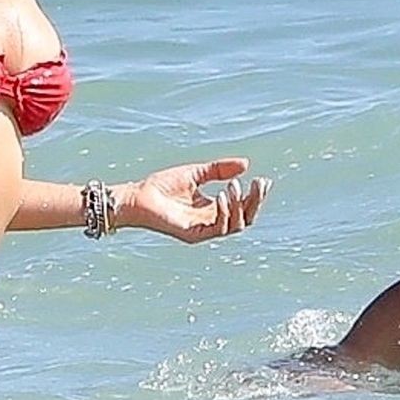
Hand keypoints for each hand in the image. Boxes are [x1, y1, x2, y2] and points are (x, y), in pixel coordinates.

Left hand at [115, 157, 271, 243]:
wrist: (136, 196)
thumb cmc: (162, 186)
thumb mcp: (196, 173)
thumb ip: (219, 169)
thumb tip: (246, 163)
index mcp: (213, 209)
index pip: (243, 207)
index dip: (256, 196)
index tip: (263, 180)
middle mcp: (211, 222)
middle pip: (245, 218)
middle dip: (255, 202)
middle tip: (258, 184)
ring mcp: (203, 230)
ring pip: (236, 226)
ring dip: (239, 206)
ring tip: (232, 186)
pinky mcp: (193, 235)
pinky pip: (217, 229)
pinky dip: (224, 213)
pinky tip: (222, 196)